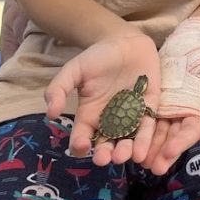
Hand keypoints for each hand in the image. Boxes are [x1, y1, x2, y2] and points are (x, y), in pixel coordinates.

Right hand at [44, 30, 160, 166]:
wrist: (124, 41)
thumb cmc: (96, 57)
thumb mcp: (74, 70)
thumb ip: (59, 88)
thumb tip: (50, 113)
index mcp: (89, 115)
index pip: (82, 137)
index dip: (81, 144)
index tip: (82, 146)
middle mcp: (110, 121)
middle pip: (106, 144)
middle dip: (105, 153)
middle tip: (106, 158)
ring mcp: (130, 116)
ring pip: (127, 140)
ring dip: (125, 151)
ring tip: (124, 157)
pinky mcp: (149, 108)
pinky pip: (146, 127)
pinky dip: (144, 140)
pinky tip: (141, 152)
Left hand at [140, 17, 199, 174]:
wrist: (191, 42)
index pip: (191, 131)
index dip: (182, 142)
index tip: (170, 151)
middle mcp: (183, 117)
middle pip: (173, 138)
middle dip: (163, 153)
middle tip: (153, 166)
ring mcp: (167, 112)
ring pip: (158, 134)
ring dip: (150, 148)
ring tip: (139, 160)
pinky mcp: (153, 105)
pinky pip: (145, 121)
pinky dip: (138, 133)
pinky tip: (127, 143)